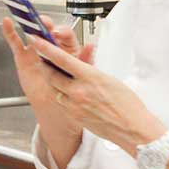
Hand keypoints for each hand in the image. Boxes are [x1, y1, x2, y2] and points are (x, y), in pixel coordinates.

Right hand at [1, 16, 89, 121]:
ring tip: (27, 18)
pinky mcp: (24, 57)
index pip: (65, 34)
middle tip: (42, 24)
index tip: (57, 33)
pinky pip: (16, 43)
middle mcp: (52, 46)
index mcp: (67, 47)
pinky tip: (7, 23)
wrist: (59, 105)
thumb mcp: (83, 73)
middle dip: (45, 24)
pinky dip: (10, 32)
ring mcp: (37, 50)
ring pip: (33, 33)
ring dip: (30, 24)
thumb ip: (85, 60)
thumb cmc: (73, 87)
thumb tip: (90, 46)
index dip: (61, 31)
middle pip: (48, 29)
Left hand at [30, 30, 166, 148]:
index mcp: (89, 77)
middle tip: (44, 59)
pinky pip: (62, 102)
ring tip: (61, 78)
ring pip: (55, 89)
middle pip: (51, 74)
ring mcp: (74, 105)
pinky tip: (71, 95)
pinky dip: (63, 96)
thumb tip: (80, 68)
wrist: (133, 129)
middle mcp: (79, 91)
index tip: (36, 39)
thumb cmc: (128, 105)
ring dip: (55, 82)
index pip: (61, 58)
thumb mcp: (109, 80)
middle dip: (46, 66)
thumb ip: (90, 73)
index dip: (45, 48)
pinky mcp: (74, 116)